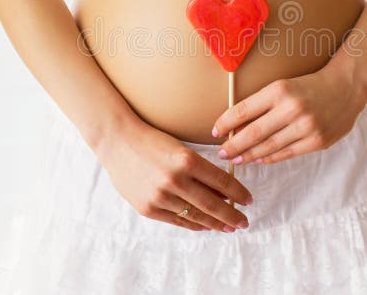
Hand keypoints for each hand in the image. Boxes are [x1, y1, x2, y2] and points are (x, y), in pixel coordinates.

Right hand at [90, 118, 253, 232]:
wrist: (117, 141)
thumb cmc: (152, 141)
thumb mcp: (180, 149)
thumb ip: (200, 170)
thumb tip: (224, 191)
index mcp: (187, 159)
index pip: (221, 181)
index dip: (238, 193)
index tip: (249, 200)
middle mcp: (175, 179)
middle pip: (212, 204)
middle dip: (232, 215)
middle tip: (244, 222)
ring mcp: (160, 196)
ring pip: (196, 216)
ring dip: (216, 223)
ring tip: (228, 227)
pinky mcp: (148, 208)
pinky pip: (178, 221)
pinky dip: (194, 224)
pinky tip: (205, 226)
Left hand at [211, 63, 366, 164]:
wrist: (346, 87)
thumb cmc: (310, 85)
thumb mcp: (284, 85)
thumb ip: (263, 103)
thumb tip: (236, 124)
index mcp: (280, 90)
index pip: (244, 110)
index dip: (226, 123)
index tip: (214, 131)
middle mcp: (292, 108)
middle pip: (253, 132)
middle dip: (233, 145)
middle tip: (222, 152)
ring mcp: (306, 127)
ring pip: (269, 146)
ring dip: (249, 155)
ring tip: (236, 158)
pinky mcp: (317, 141)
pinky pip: (287, 153)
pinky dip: (270, 158)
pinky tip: (258, 159)